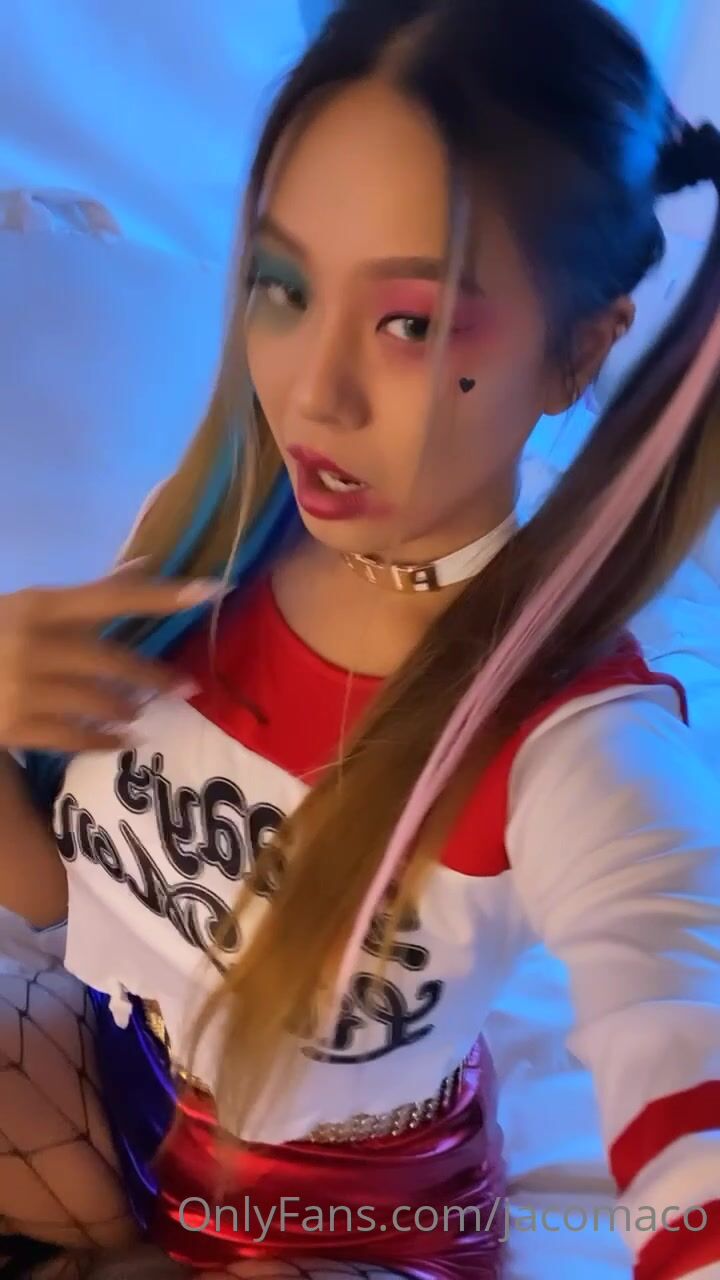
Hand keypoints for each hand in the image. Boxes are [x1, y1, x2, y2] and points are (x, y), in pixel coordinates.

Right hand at [0, 563, 222, 752]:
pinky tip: (123, 739)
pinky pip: (74, 738)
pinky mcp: (15, 727)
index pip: (114, 596)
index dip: (164, 594)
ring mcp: (23, 688)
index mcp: (40, 605)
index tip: (213, 589)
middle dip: (154, 675)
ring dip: (128, 708)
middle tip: (188, 684)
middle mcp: (34, 644)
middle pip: (112, 660)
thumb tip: (145, 564)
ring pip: (98, 702)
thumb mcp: (30, 605)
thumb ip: (87, 595)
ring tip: (141, 709)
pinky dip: (104, 740)